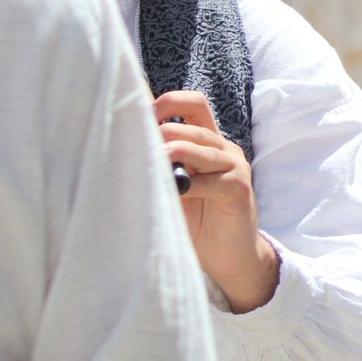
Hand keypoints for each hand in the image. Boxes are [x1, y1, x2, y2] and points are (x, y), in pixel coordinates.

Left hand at [155, 90, 279, 312]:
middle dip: (160, 127)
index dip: (166, 102)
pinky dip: (186, 185)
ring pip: (199, 144)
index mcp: (208, 142)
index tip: (136, 116)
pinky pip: (210, 179)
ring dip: (170, 151)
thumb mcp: (172, 189)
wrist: (230, 259)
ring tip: (148, 163)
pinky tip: (171, 194)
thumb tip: (122, 145)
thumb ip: (159, 167)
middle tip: (136, 145)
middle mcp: (223, 148)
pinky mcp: (239, 188)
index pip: (192, 104)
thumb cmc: (195, 224)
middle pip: (193, 118)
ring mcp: (234, 166)